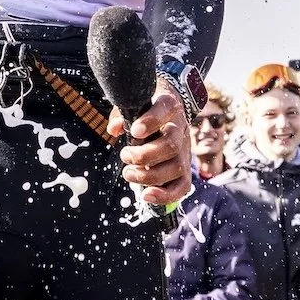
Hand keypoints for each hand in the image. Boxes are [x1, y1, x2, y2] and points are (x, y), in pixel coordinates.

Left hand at [112, 86, 191, 206]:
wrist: (169, 110)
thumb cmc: (146, 108)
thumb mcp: (134, 103)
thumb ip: (122, 114)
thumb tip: (114, 129)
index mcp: (169, 106)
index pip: (166, 109)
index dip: (151, 121)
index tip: (134, 130)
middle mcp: (180, 128)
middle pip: (171, 145)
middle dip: (144, 155)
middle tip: (125, 155)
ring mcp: (185, 149)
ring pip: (177, 167)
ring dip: (150, 176)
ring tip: (128, 173)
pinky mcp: (184, 168)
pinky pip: (182, 186)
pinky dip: (166, 195)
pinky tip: (146, 195)